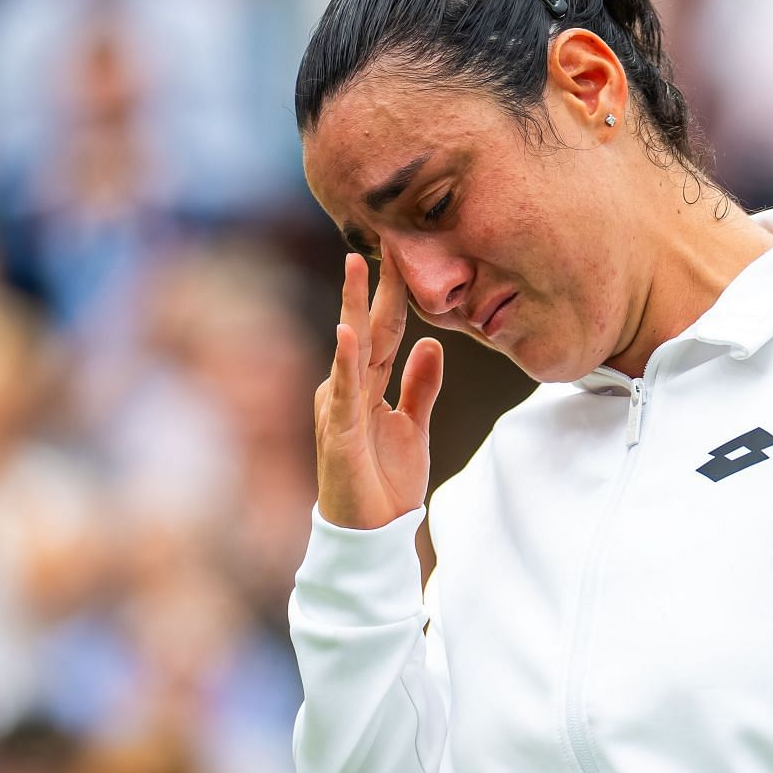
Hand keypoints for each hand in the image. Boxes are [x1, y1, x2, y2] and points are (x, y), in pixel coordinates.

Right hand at [314, 251, 444, 528]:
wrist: (372, 534)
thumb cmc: (386, 482)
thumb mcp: (414, 427)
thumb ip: (421, 386)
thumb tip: (433, 344)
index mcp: (368, 386)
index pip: (386, 331)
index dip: (396, 294)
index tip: (406, 253)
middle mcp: (349, 390)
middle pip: (366, 329)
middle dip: (373, 284)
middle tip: (381, 237)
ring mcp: (340, 409)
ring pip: (350, 350)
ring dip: (353, 306)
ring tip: (356, 267)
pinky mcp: (338, 434)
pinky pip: (343, 393)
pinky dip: (345, 362)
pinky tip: (348, 333)